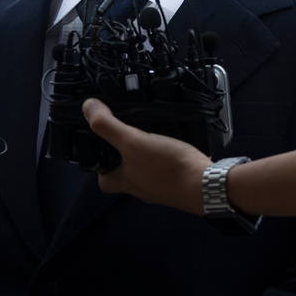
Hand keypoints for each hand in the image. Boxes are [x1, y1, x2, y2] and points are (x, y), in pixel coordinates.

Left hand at [82, 98, 211, 215]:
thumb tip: (87, 108)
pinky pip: (166, 168)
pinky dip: (167, 155)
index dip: (99, 164)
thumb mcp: (133, 142)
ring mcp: (161, 187)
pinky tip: (172, 141)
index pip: (103, 179)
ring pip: (147, 170)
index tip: (100, 146)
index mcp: (125, 182)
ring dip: (147, 153)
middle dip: (125, 155)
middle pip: (125, 173)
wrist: (207, 185)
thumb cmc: (169, 169)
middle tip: (128, 134)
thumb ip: (108, 126)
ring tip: (150, 132)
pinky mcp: (179, 181)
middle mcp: (141, 188)